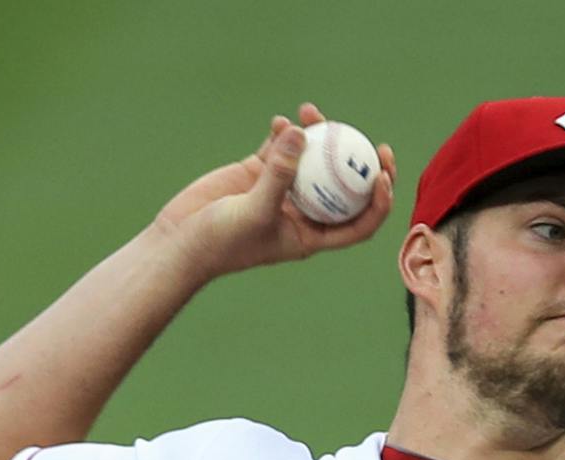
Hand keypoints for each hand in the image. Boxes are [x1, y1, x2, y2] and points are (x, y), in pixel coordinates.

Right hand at [153, 104, 395, 280]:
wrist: (181, 240)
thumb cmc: (221, 242)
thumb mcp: (254, 211)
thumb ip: (279, 174)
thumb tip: (301, 131)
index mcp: (311, 235)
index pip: (358, 223)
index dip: (377, 202)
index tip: (382, 176)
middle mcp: (302, 213)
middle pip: (344, 187)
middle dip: (362, 164)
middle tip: (374, 143)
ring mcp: (282, 190)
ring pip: (313, 160)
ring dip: (317, 135)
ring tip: (309, 113)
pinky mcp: (259, 171)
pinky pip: (281, 146)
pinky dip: (284, 132)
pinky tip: (278, 121)